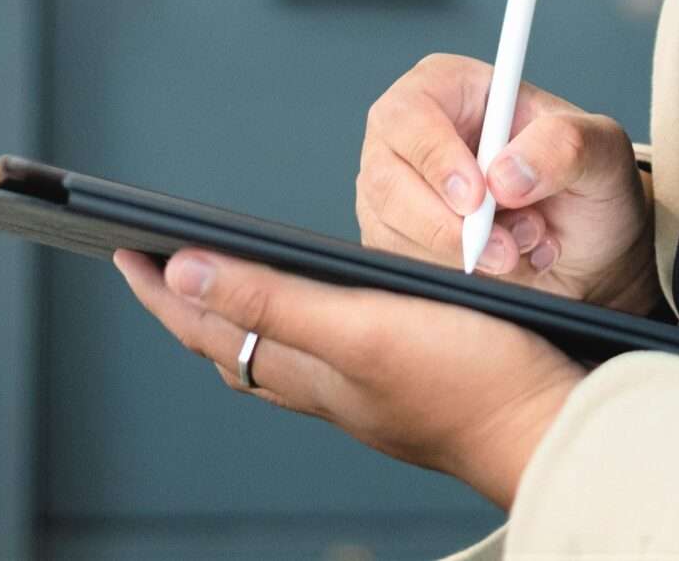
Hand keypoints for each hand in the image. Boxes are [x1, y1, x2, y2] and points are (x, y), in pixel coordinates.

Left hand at [113, 244, 585, 508]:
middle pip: (237, 344)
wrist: (553, 425)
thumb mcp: (362, 329)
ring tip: (221, 290)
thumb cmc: (472, 380)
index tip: (125, 252)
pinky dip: (303, 330)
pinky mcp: (409, 386)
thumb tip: (184, 273)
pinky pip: (328, 358)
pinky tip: (326, 318)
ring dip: (244, 319)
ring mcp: (369, 393)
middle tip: (156, 268)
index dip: (164, 291)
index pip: (212, 326)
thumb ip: (274, 301)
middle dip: (192, 305)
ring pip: (282, 355)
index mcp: (311, 370)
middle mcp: (332, 387)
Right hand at [356, 53, 660, 315]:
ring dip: (463, 253)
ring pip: (393, 230)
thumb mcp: (600, 150)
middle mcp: (412, 137)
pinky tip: (503, 264)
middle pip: (387, 179)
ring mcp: (396, 191)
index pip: (410, 114)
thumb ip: (563, 146)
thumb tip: (504, 174)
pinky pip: (405, 267)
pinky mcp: (397, 240)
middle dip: (447, 225)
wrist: (592, 252)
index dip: (436, 157)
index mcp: (449, 89)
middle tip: (505, 248)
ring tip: (524, 244)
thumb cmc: (587, 185)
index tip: (477, 197)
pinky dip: (458, 276)